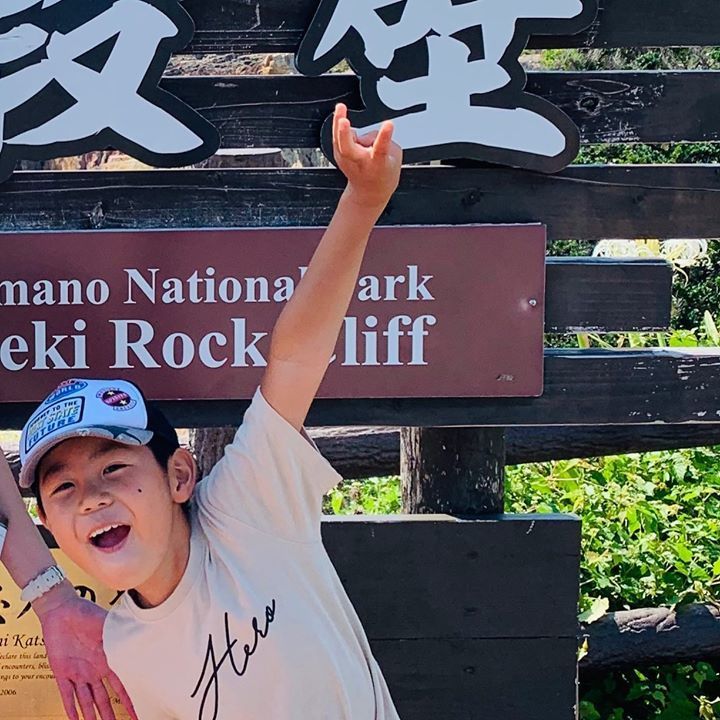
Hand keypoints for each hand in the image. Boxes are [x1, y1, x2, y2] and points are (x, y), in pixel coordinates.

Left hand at [34, 585, 136, 719]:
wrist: (62, 610)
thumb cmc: (87, 613)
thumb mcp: (108, 624)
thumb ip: (120, 635)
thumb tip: (140, 639)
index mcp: (108, 658)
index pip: (121, 684)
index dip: (129, 700)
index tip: (138, 713)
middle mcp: (95, 669)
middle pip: (104, 698)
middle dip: (110, 714)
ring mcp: (78, 672)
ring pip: (86, 701)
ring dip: (91, 716)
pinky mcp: (62, 672)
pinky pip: (66, 695)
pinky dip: (70, 708)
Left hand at [332, 103, 401, 211]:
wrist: (369, 192)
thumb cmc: (383, 173)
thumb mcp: (394, 157)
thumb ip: (384, 140)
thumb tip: (370, 132)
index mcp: (377, 163)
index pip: (381, 149)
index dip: (385, 136)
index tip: (389, 124)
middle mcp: (360, 163)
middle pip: (349, 149)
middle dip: (345, 134)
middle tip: (344, 120)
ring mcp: (347, 161)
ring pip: (339, 141)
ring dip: (338, 123)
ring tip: (341, 108)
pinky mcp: (339, 156)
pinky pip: (337, 137)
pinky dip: (338, 126)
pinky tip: (341, 117)